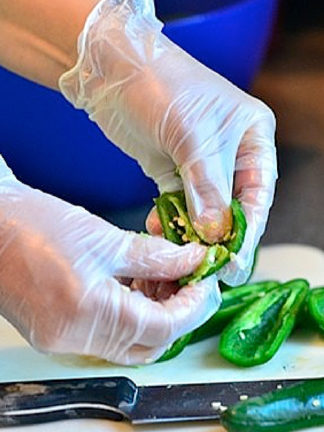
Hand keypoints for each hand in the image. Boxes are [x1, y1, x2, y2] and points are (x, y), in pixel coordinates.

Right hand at [0, 157, 219, 364]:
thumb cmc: (33, 222)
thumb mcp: (104, 237)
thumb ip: (155, 255)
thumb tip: (191, 260)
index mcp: (90, 312)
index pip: (164, 328)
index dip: (194, 306)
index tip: (206, 282)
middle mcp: (77, 336)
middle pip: (151, 343)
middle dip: (180, 313)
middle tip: (191, 280)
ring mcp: (65, 338)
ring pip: (132, 342)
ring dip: (157, 314)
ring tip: (166, 277)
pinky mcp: (60, 331)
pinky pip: (110, 335)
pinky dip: (132, 314)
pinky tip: (138, 285)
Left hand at [59, 0, 276, 284]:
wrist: (116, 72)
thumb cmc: (162, 89)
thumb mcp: (192, 137)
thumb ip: (208, 188)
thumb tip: (215, 233)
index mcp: (252, 138)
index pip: (257, 195)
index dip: (248, 232)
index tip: (234, 263)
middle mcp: (232, 154)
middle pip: (233, 208)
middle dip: (219, 239)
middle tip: (207, 269)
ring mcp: (201, 165)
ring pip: (205, 211)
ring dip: (192, 234)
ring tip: (179, 256)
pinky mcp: (174, 172)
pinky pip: (179, 206)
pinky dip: (171, 221)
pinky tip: (160, 231)